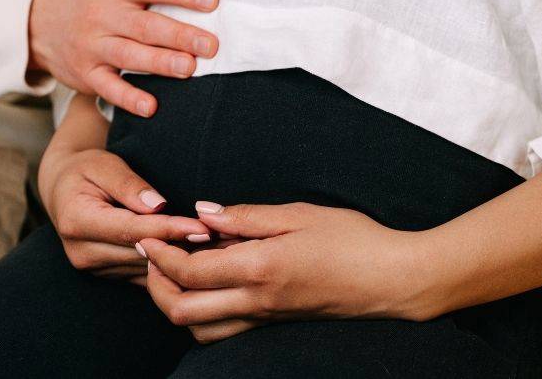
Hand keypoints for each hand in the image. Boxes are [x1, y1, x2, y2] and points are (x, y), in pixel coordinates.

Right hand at [28, 0, 219, 116]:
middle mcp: (104, 15)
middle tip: (210, 45)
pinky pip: (108, 87)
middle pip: (145, 25)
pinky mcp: (86, 73)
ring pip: (129, 56)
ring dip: (160, 64)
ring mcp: (93, 45)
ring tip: (189, 69)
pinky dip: (128, 98)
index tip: (212, 0)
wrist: (36, 19)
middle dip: (179, 35)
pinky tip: (151, 106)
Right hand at [38, 145, 210, 281]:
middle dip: (182, 247)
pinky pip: (144, 275)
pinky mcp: (106, 275)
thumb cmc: (87, 170)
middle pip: (141, 254)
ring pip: (145, 269)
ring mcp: (93, 268)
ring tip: (217, 249)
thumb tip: (157, 205)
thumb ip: (129, 184)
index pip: (132, 229)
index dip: (169, 229)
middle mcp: (82, 252)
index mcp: (77, 221)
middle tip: (221, 240)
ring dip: (180, 261)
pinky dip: (170, 267)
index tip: (202, 227)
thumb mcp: (104, 164)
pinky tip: (198, 257)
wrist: (63, 190)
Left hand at [137, 202, 426, 343]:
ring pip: (199, 329)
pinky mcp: (276, 322)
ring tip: (176, 270)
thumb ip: (248, 216)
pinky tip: (211, 284)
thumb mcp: (301, 214)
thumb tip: (205, 213)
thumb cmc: (354, 239)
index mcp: (260, 268)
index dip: (160, 255)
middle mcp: (257, 301)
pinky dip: (203, 312)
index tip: (148, 235)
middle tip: (152, 256)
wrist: (393, 280)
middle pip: (182, 311)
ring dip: (177, 303)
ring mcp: (266, 317)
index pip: (190, 271)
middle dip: (156, 286)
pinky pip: (224, 329)